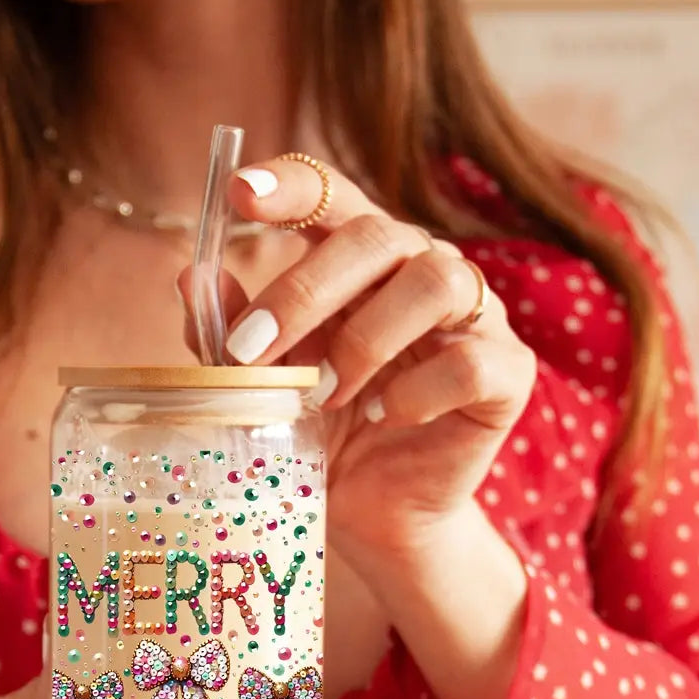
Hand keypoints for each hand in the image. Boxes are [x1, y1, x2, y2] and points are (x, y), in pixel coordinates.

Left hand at [181, 156, 535, 557]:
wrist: (374, 513)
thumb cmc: (321, 433)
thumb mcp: (264, 381)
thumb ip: (230, 330)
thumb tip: (190, 276)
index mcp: (362, 259)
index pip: (334, 195)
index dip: (292, 185)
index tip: (240, 194)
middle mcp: (423, 270)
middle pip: (377, 237)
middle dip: (303, 293)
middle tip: (251, 352)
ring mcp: (475, 317)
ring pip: (437, 282)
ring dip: (366, 341)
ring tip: (325, 395)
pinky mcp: (508, 373)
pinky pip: (471, 362)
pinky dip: (417, 392)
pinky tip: (383, 418)